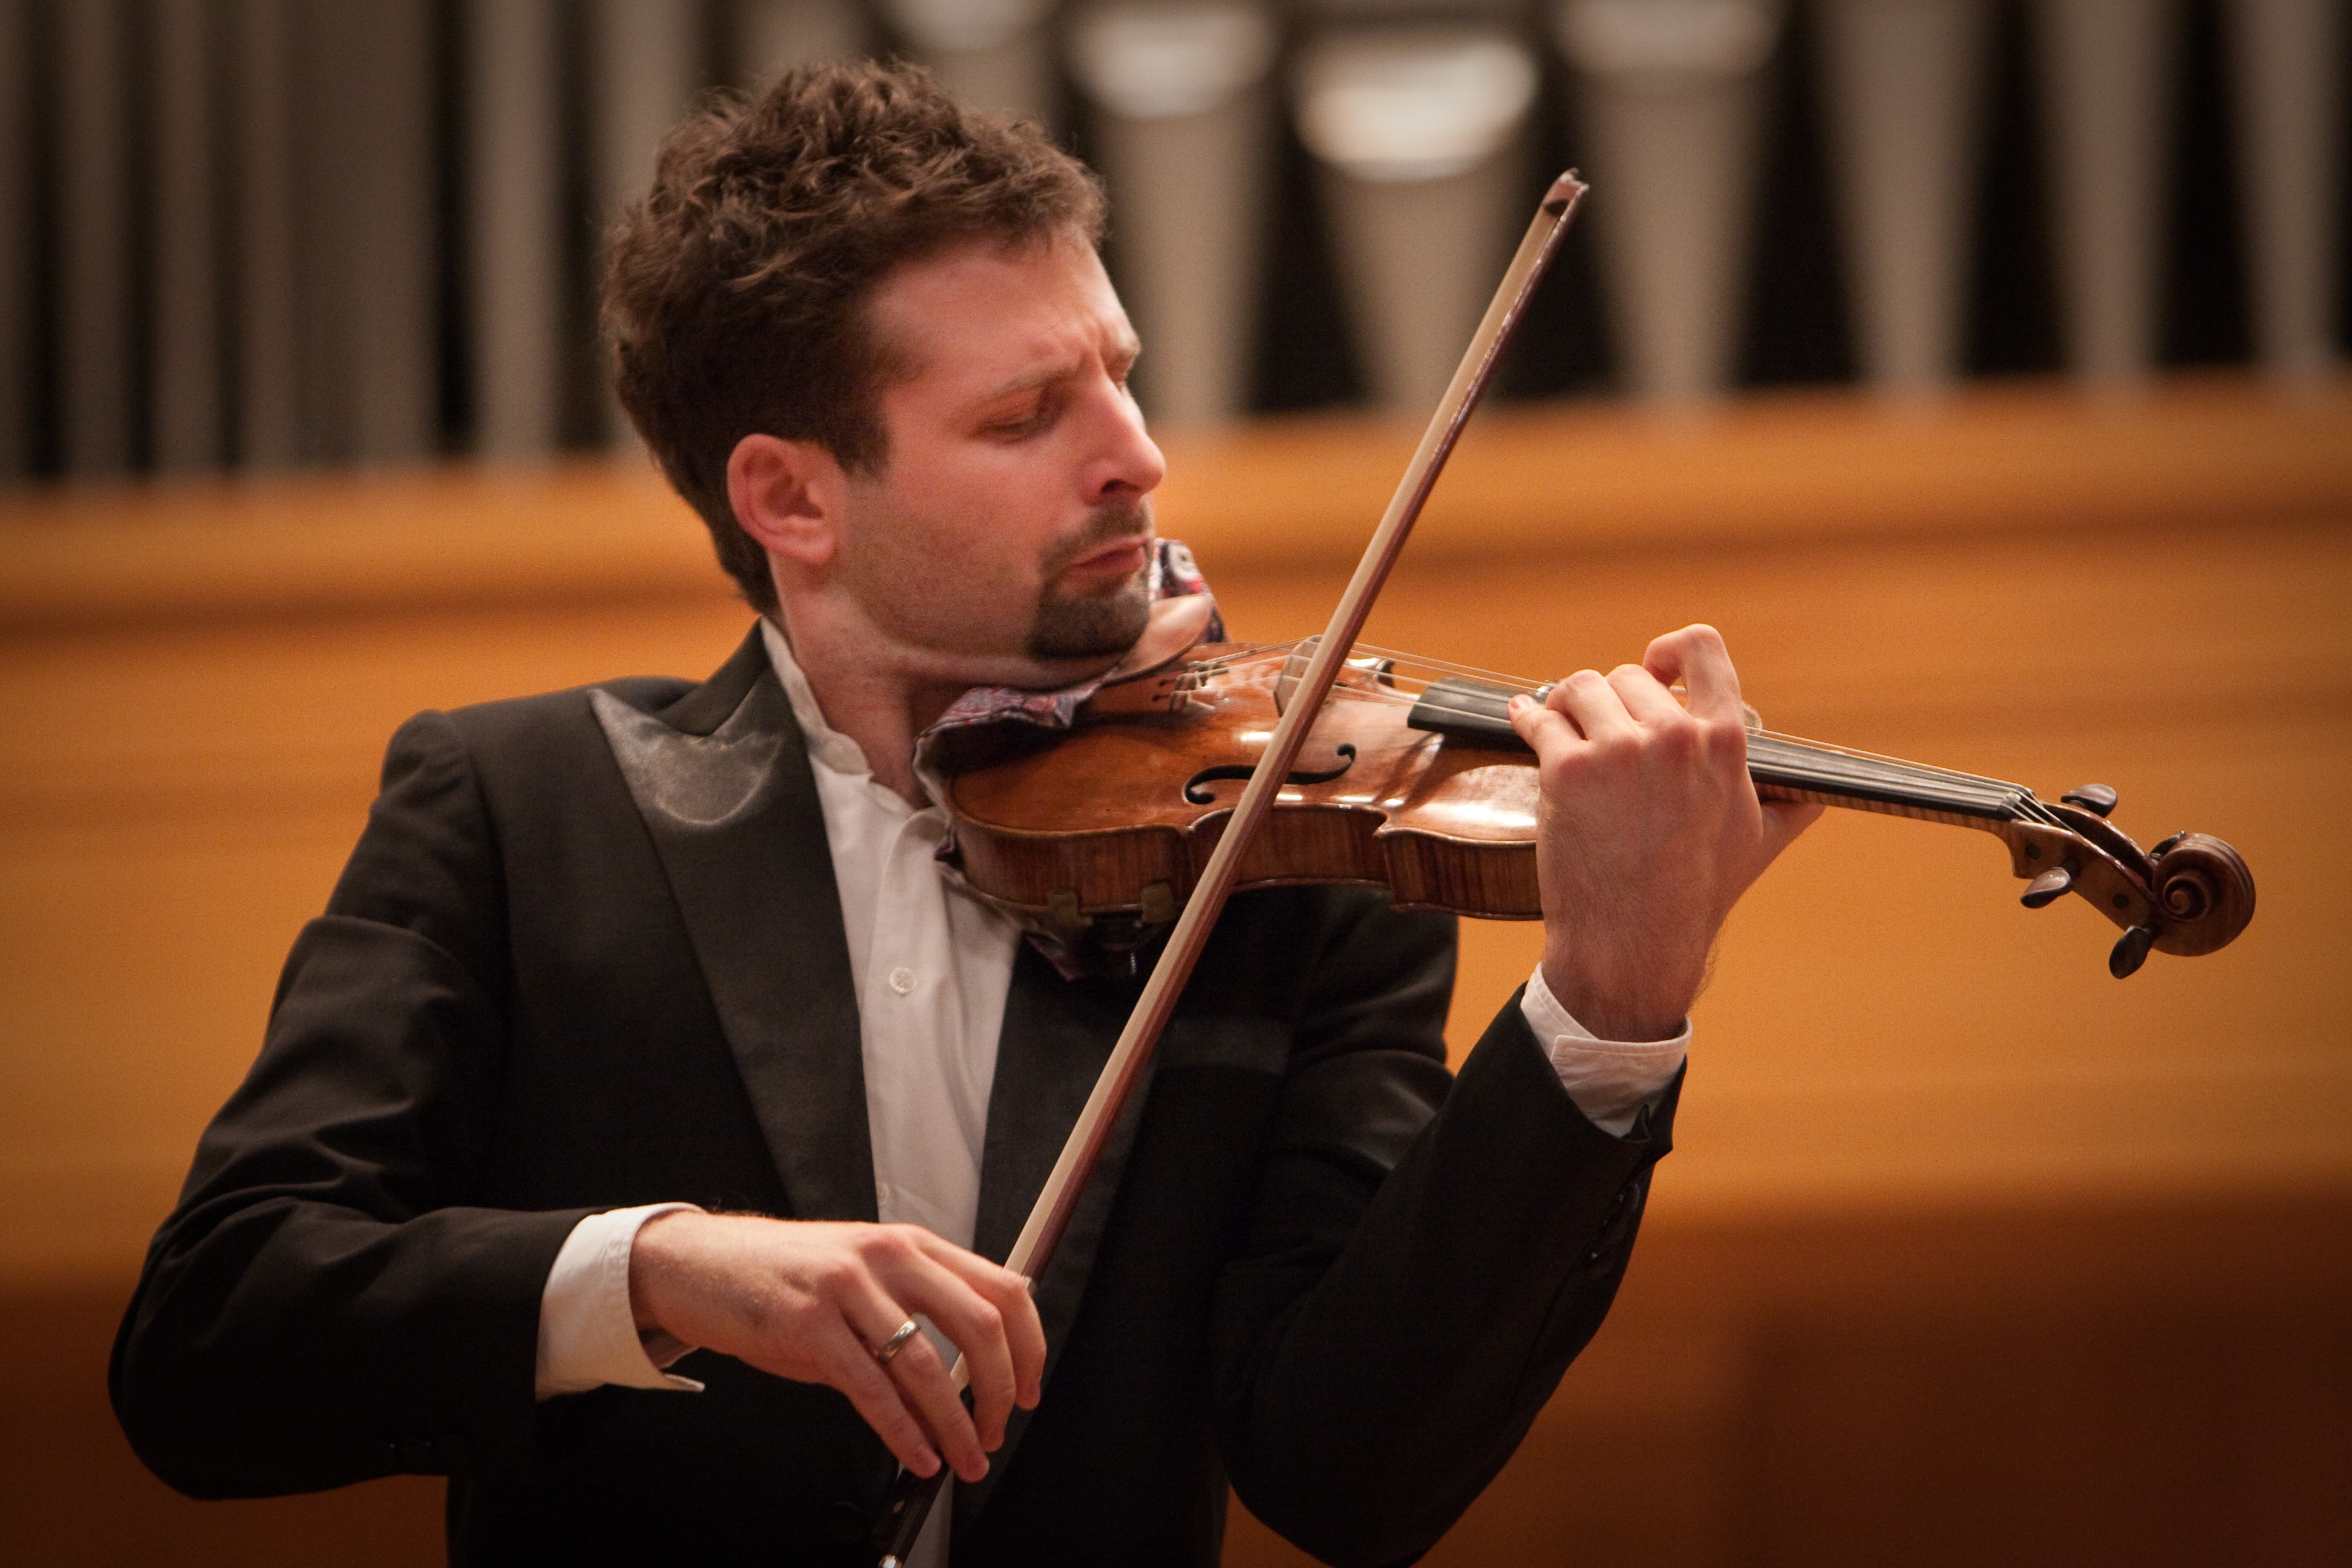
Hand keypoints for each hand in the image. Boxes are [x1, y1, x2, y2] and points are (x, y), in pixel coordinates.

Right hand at [628, 1212, 1044, 1481]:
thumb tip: (960, 1386)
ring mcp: (848, 1288)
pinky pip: (872, 1389)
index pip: (1002, 1287)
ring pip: (927, 1366)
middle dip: (1000, 1391)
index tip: (1030, 1388)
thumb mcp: (862, 1282)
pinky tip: (917, 1456)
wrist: (701, 1266)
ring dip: (954, 1426)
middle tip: (998, 1432)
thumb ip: (914, 1319)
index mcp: (912, 1244)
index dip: (1029, 1345)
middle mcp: (887, 1257)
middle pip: (980, 1325)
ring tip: (964, 1459)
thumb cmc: (785, 1278)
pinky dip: (904, 1433)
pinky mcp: (809, 1324)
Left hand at [1508, 624, 1821, 1040]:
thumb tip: (1815, 794)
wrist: (1636, 942)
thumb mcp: (1762, 842)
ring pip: (1580, 688)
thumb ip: (1790, 804)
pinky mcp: (1567, 771)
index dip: (1670, 651)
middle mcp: (1674, 737)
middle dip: (1611, 705)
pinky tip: (1523, 719)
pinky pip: (1539, 720)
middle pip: (1626, 676)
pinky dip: (1528, 718)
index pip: (1702, 648)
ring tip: (1566, 733)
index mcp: (1724, 741)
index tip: (1654, 668)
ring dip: (1569, 708)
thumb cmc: (1699, 893)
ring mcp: (1618, 751)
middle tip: (1602, 739)